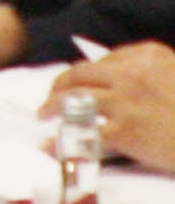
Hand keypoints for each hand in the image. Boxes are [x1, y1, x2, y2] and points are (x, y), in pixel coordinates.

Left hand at [45, 42, 174, 169]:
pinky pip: (85, 134)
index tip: (77, 82)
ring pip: (75, 99)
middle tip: (51, 98)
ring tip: (45, 115)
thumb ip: (157, 71)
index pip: (103, 61)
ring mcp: (125, 101)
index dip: (85, 73)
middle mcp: (131, 74)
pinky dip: (65, 141)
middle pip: (80, 75)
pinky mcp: (124, 130)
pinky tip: (53, 146)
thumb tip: (127, 74)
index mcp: (148, 57)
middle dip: (60, 86)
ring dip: (53, 107)